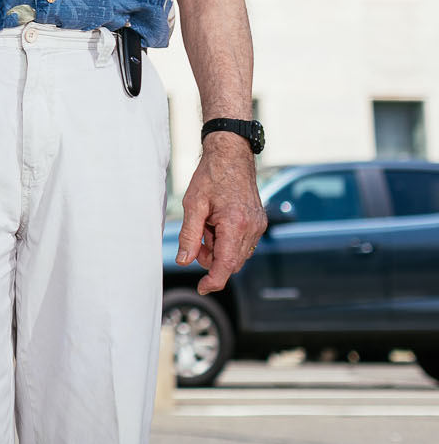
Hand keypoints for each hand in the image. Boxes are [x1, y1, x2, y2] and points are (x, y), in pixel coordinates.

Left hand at [176, 134, 265, 293]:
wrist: (231, 154)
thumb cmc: (210, 176)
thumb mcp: (193, 205)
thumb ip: (189, 235)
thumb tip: (184, 261)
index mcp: (236, 225)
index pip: (227, 265)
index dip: (214, 281)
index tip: (202, 288)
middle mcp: (252, 228)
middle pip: (231, 262)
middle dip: (211, 257)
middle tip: (197, 237)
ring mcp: (258, 225)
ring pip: (236, 253)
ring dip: (218, 248)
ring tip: (206, 223)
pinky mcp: (259, 221)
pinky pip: (242, 242)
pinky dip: (227, 239)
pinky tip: (216, 222)